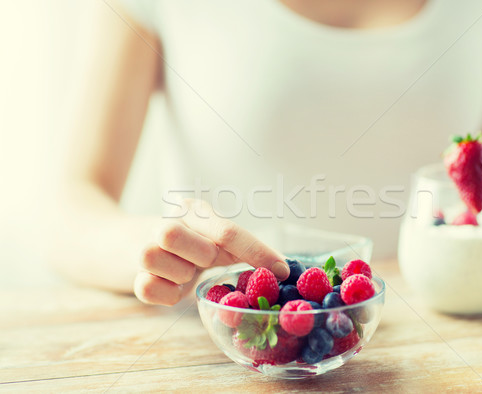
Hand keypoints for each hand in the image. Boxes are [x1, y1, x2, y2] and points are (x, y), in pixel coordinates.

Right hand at [134, 199, 289, 305]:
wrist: (126, 245)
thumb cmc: (186, 246)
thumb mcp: (213, 240)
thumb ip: (241, 250)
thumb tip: (280, 269)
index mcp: (194, 212)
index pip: (228, 231)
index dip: (257, 252)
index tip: (281, 269)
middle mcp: (167, 222)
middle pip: (177, 235)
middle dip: (199, 255)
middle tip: (205, 261)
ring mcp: (144, 248)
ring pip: (154, 257)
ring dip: (179, 274)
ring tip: (184, 272)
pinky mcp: (133, 276)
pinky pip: (147, 287)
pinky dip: (165, 293)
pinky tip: (171, 286)